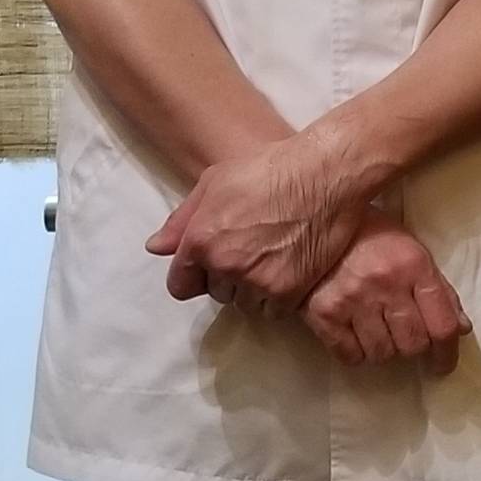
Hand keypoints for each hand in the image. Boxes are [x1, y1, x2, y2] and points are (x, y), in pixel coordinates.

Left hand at [147, 136, 361, 309]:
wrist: (325, 176)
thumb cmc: (268, 169)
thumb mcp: (214, 182)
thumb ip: (182, 219)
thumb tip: (155, 248)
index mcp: (201, 240)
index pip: (181, 285)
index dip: (194, 276)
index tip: (209, 268)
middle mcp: (225, 266)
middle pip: (217, 294)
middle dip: (229, 278)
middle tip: (251, 252)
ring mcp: (258, 282)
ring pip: (246, 304)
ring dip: (254, 290)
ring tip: (272, 261)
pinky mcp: (289, 292)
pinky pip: (274, 311)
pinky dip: (280, 298)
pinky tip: (290, 272)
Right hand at [301, 211, 472, 371]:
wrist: (314, 222)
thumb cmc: (370, 236)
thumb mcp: (411, 251)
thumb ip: (438, 289)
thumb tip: (460, 328)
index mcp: (413, 266)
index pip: (442, 325)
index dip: (447, 354)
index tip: (442, 365)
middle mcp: (385, 285)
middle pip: (413, 345)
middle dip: (412, 347)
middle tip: (402, 334)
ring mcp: (352, 300)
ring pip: (382, 354)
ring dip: (383, 349)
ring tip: (376, 329)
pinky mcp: (323, 314)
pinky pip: (350, 356)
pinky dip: (355, 352)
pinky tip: (353, 334)